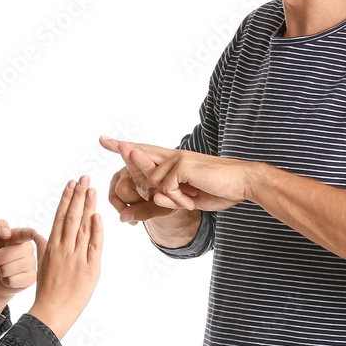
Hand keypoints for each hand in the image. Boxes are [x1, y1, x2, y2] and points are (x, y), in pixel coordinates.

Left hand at [0, 220, 40, 310]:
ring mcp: (32, 263)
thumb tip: (7, 232)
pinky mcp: (31, 278)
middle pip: (6, 254)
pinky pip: (11, 281)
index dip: (29, 233)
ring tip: (2, 269)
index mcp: (19, 235)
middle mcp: (28, 248)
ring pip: (7, 269)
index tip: (32, 233)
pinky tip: (8, 278)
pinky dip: (4, 281)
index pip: (25, 233)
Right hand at [27, 175, 102, 340]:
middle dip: (78, 195)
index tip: (72, 183)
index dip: (67, 198)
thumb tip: (38, 234)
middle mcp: (63, 248)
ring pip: (83, 227)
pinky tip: (98, 215)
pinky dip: (97, 231)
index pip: (60, 216)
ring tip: (92, 188)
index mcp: (52, 246)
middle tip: (84, 178)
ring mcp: (76, 258)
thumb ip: (42, 247)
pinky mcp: (89, 270)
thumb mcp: (42, 264)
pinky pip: (94, 247)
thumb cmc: (46, 290)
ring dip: (88, 206)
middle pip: (72, 216)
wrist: (51, 312)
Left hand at [99, 136, 242, 215]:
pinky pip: (166, 189)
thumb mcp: (185, 200)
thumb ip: (163, 200)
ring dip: (171, 199)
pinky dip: (178, 199)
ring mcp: (177, 159)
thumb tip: (138, 206)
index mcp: (174, 161)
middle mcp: (173, 156)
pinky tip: (193, 198)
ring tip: (192, 198)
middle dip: (122, 149)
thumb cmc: (218, 190)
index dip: (125, 147)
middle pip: (141, 154)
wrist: (243, 182)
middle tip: (103, 140)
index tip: (106, 141)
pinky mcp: (182, 165)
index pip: (145, 151)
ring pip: (154, 183)